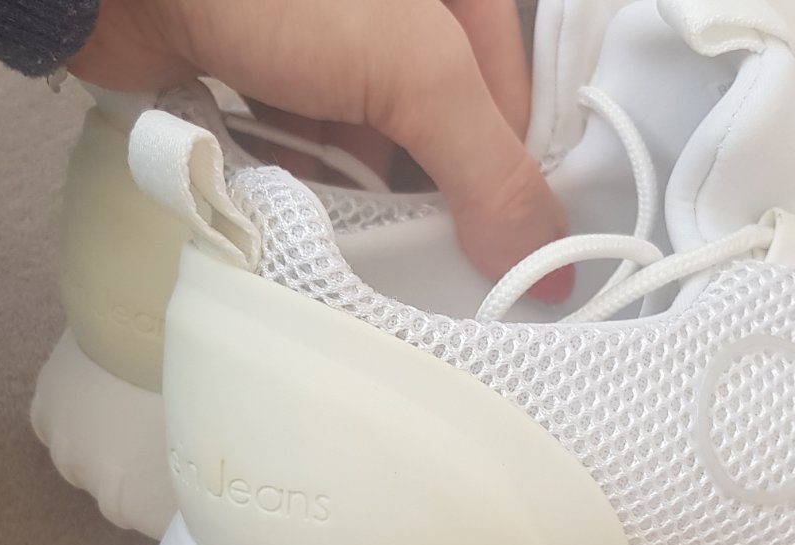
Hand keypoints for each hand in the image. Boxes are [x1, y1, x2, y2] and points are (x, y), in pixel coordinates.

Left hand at [68, 0, 572, 300]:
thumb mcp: (416, 71)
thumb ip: (486, 165)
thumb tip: (545, 260)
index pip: (508, 100)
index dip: (505, 181)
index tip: (501, 263)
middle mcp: (390, 10)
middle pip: (431, 126)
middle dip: (422, 195)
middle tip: (423, 268)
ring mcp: (315, 36)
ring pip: (357, 139)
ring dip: (351, 195)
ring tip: (348, 248)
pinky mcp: (248, 65)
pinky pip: (289, 139)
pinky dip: (290, 178)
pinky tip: (283, 213)